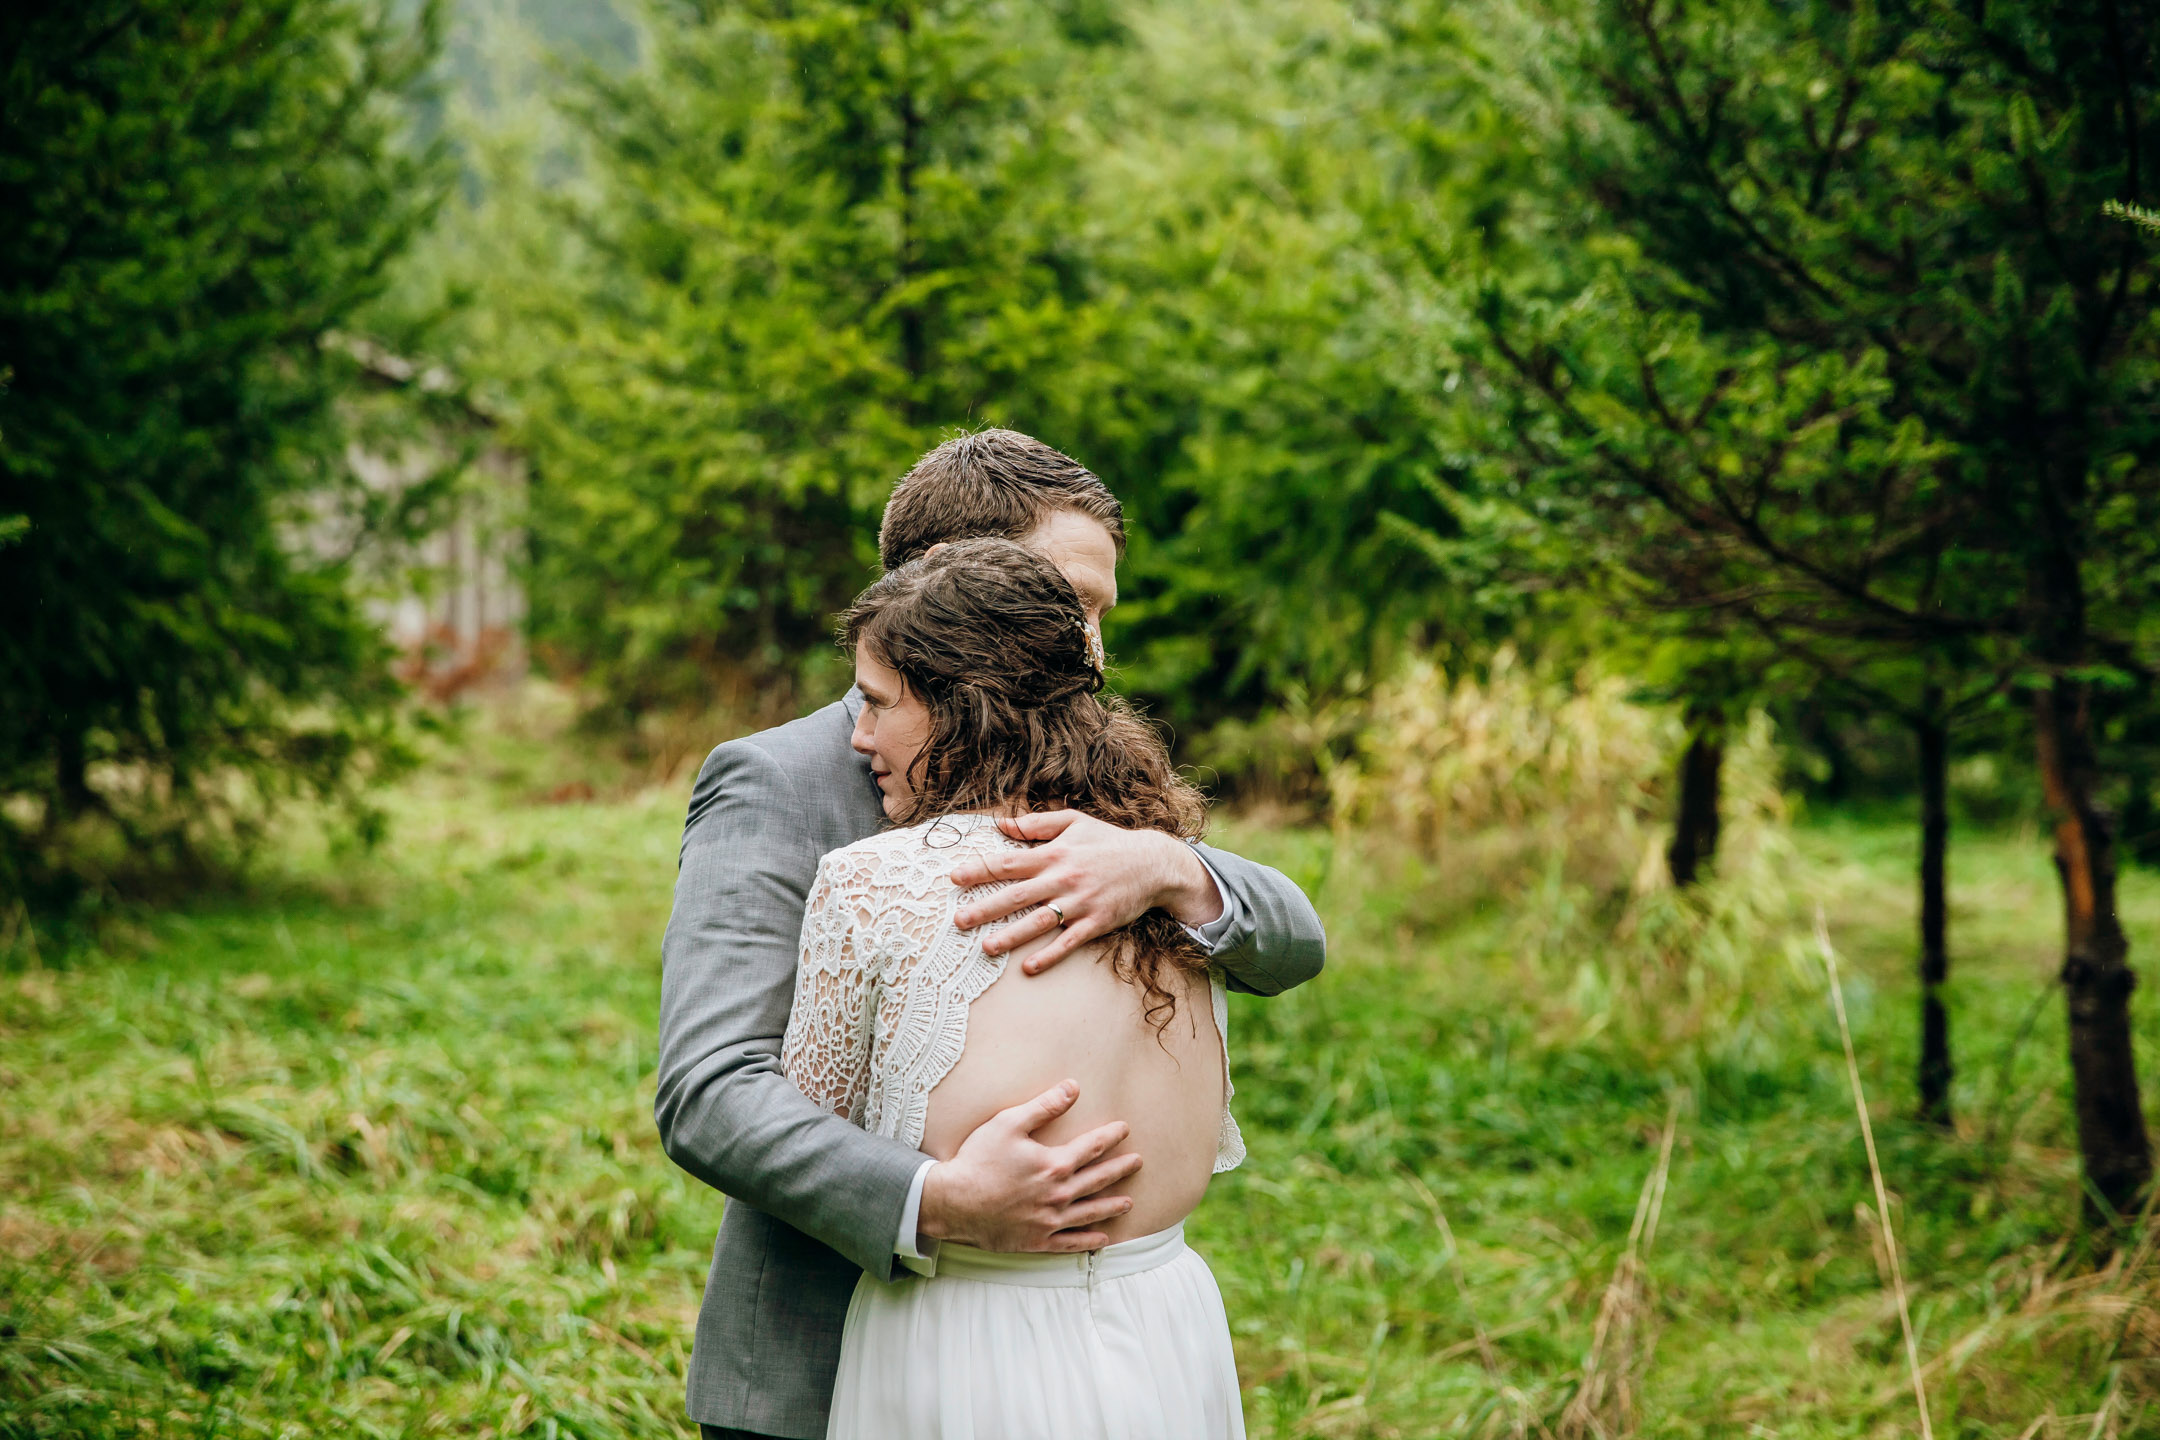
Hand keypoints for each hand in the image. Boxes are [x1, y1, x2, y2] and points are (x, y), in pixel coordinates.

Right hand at [917, 1080, 1142, 1251]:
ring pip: (1090, 1213)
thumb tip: (1073, 1087)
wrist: (953, 1202)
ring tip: (1129, 1203)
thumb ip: (1044, 1106)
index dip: (1110, 1136)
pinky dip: (1089, 1241)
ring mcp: (1049, 1221)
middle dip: (1120, 1169)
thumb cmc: (978, 1159)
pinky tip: (1103, 1239)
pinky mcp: (1037, 1241)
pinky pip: (1070, 1243)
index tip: (1125, 1129)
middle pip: (1098, 1180)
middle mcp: (1058, 1195)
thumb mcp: (1009, 1123)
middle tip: (1138, 1163)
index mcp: (1054, 1165)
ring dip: (1111, 1206)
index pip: (1091, 1148)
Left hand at [949, 811, 1223, 973]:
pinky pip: (1069, 942)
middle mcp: (1063, 878)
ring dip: (1011, 935)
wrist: (1153, 863)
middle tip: (958, 920)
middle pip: (1017, 895)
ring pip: (1039, 921)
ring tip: (986, 947)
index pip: (1009, 862)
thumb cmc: (1109, 842)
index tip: (954, 878)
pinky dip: (1049, 955)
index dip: (980, 870)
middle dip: (985, 907)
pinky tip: (1029, 967)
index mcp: (1054, 854)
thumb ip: (1037, 824)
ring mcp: (1080, 903)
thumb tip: (1002, 824)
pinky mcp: (1096, 922)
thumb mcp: (1074, 822)